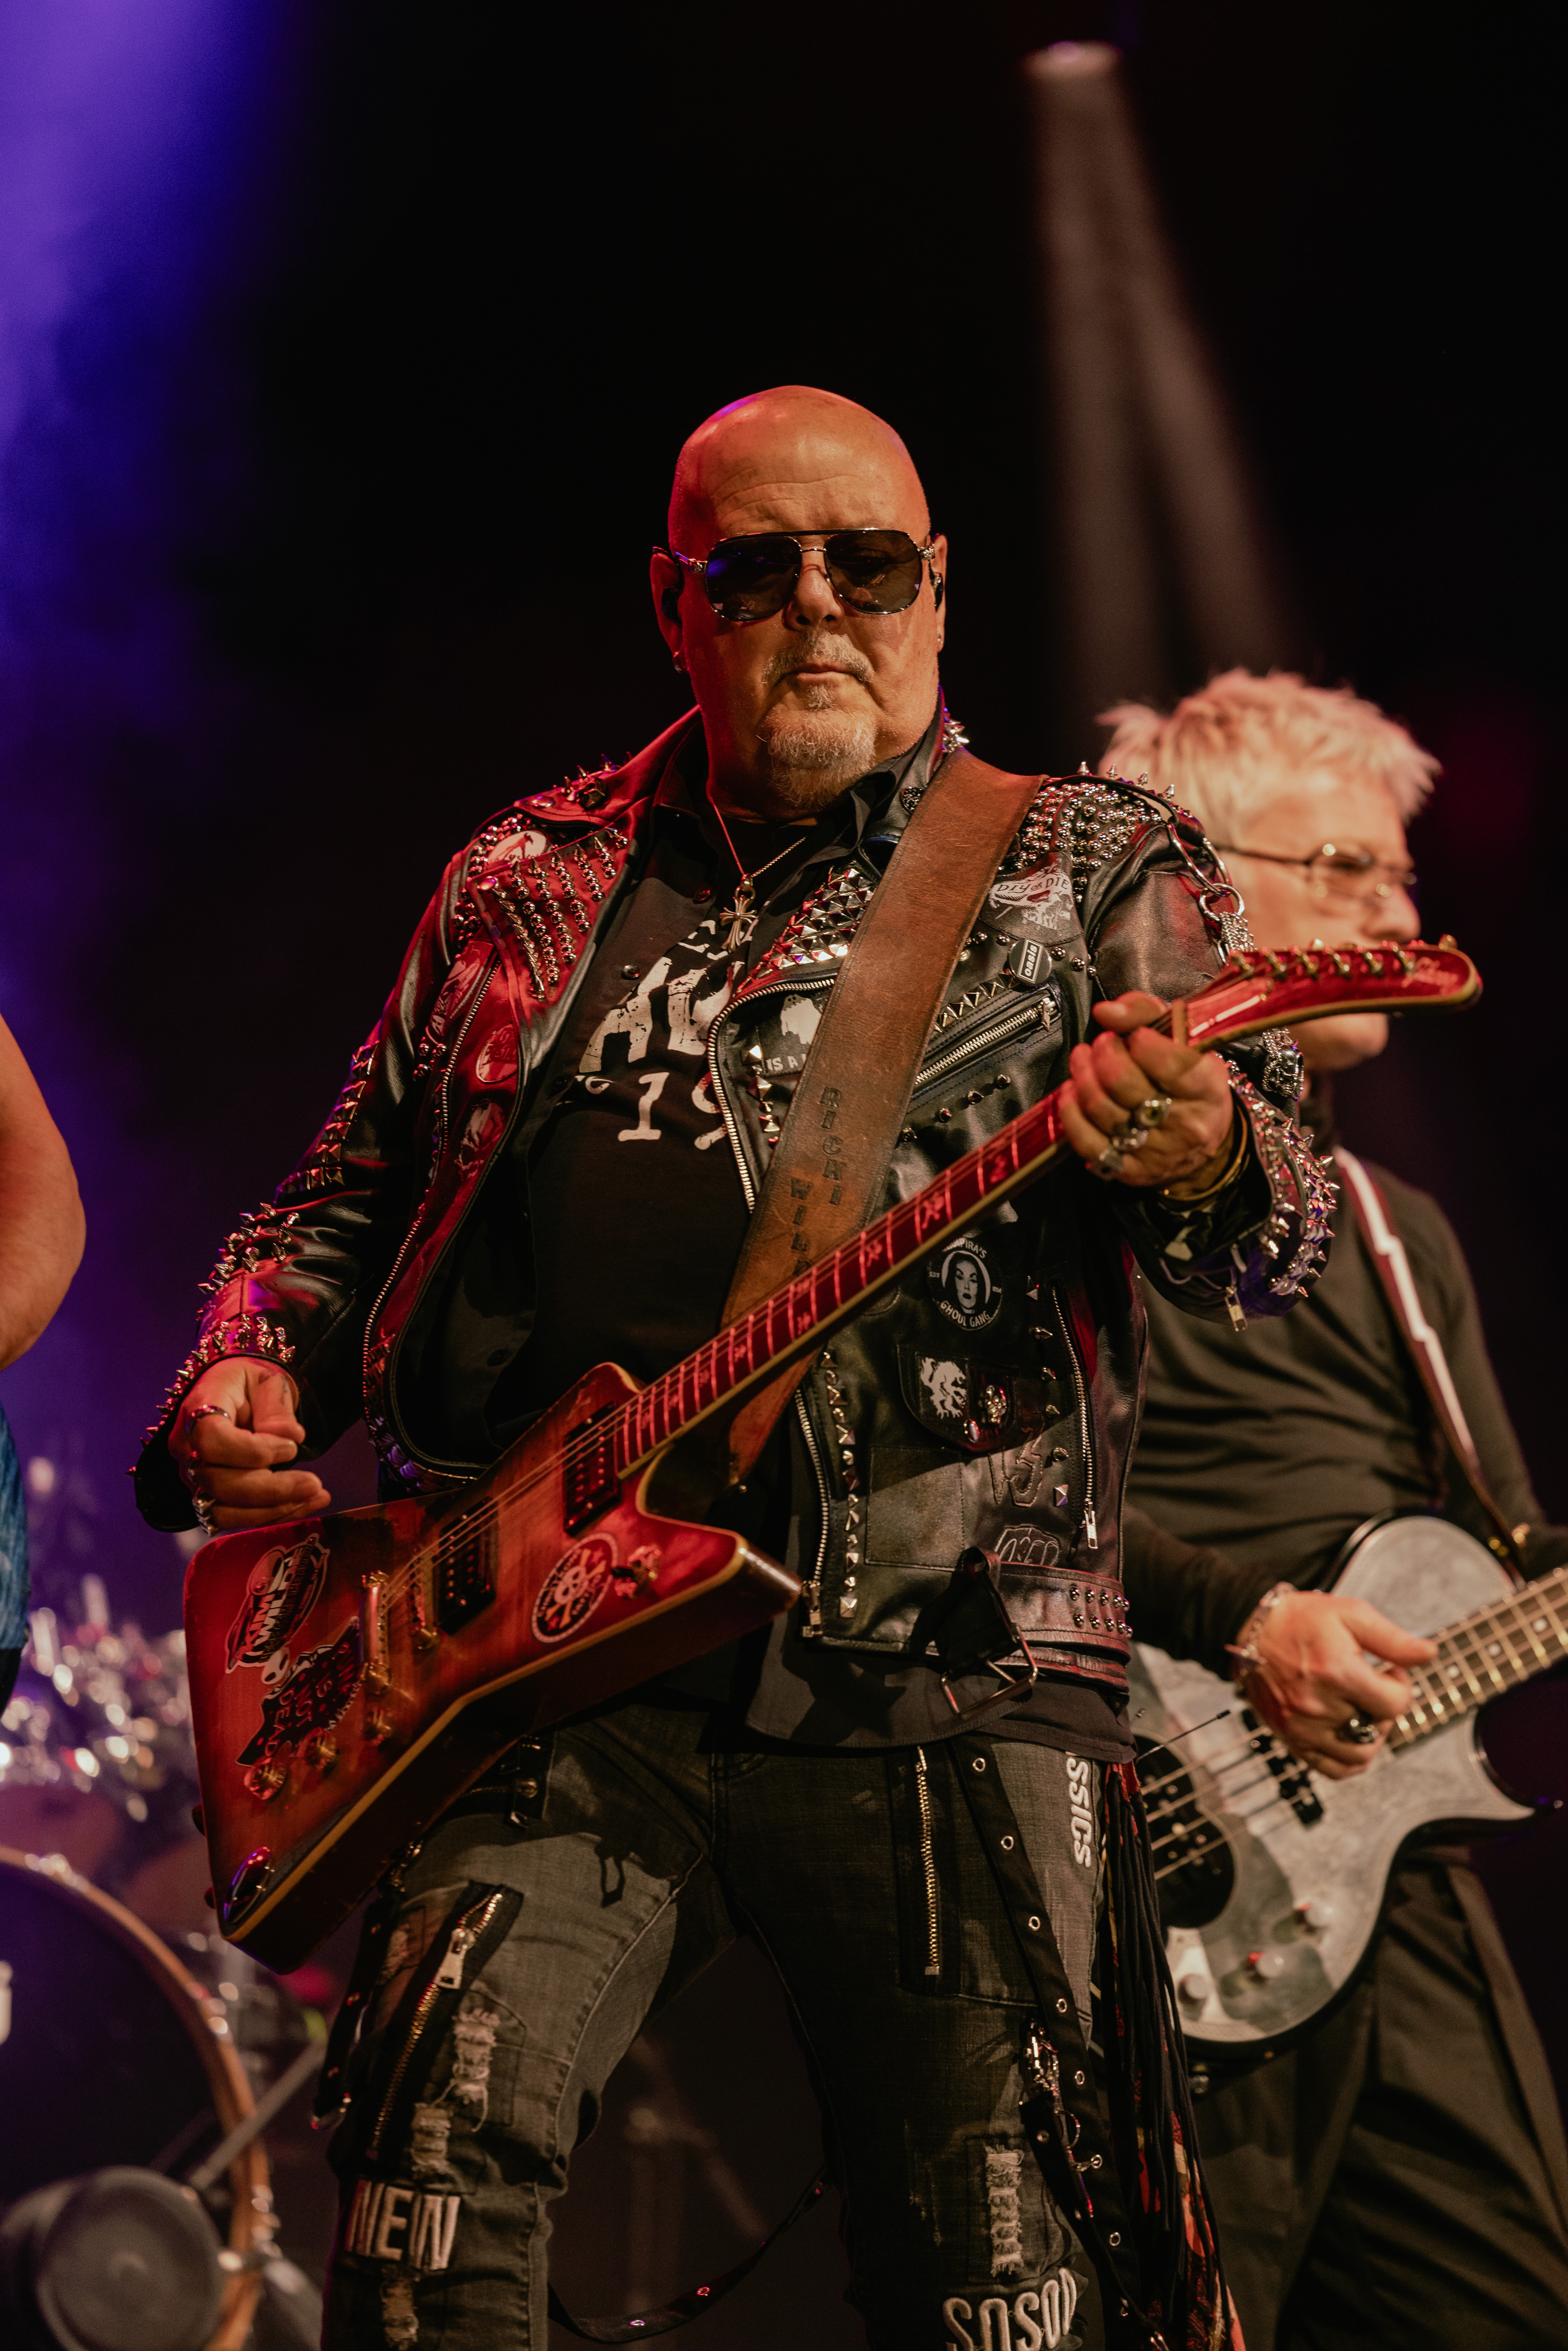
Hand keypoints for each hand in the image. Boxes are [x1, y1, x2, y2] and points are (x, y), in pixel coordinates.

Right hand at [174, 1358, 330, 1532]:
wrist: (232, 1396)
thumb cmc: (248, 1385)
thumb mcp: (268, 1382)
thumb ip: (276, 1408)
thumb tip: (291, 1436)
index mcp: (197, 1409)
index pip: (212, 1439)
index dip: (251, 1451)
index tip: (290, 1448)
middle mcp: (186, 1448)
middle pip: (218, 1482)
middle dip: (271, 1489)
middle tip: (314, 1483)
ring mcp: (192, 1476)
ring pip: (222, 1510)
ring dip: (273, 1510)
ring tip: (316, 1497)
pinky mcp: (205, 1497)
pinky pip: (233, 1518)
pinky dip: (270, 1516)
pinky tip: (304, 1504)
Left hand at [1059, 990, 1234, 1192]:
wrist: (1202, 1145)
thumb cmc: (1189, 1084)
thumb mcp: (1184, 1041)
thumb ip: (1146, 1013)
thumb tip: (1106, 1010)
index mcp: (1206, 1088)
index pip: (1170, 1062)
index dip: (1141, 1040)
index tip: (1134, 1034)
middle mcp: (1185, 1125)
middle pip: (1124, 1083)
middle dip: (1104, 1054)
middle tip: (1103, 1042)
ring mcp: (1156, 1152)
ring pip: (1101, 1109)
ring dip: (1082, 1076)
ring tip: (1084, 1058)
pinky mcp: (1130, 1171)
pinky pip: (1088, 1142)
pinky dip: (1071, 1112)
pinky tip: (1073, 1091)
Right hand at [1238, 1589, 1436, 1780]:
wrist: (1252, 1630)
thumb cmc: (1300, 1619)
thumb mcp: (1350, 1614)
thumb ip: (1392, 1639)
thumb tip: (1429, 1654)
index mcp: (1336, 1672)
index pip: (1395, 1704)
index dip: (1401, 1685)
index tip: (1389, 1670)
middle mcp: (1318, 1705)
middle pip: (1379, 1727)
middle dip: (1386, 1706)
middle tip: (1374, 1685)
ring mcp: (1303, 1726)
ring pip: (1360, 1754)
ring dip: (1372, 1734)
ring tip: (1363, 1710)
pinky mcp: (1291, 1738)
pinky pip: (1333, 1769)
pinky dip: (1351, 1761)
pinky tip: (1352, 1736)